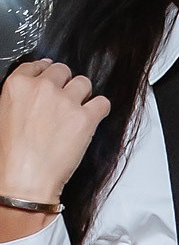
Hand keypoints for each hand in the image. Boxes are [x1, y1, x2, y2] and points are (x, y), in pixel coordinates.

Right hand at [0, 60, 110, 211]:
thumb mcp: (2, 115)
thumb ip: (20, 97)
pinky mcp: (85, 118)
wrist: (24, 180)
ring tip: (78, 110)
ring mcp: (66, 101)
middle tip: (64, 100)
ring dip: (83, 94)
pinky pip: (103, 103)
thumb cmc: (10, 155)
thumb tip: (33, 94)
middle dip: (65, 83)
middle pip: (63, 70)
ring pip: (84, 82)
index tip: (52, 80)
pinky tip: (93, 118)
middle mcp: (43, 88)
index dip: (47, 73)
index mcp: (18, 85)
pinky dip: (100, 109)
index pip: (38, 65)